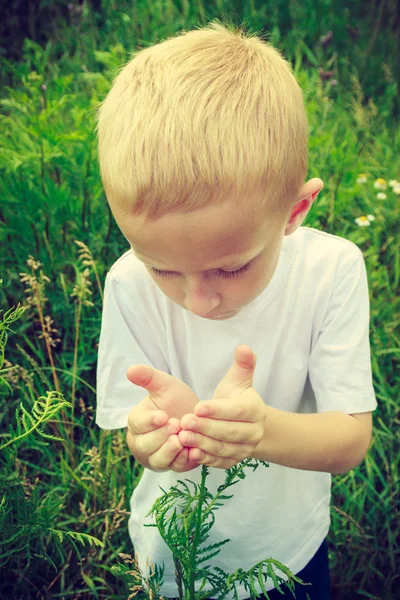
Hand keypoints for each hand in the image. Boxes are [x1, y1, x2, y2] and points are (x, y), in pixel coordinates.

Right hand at [126, 364, 200, 471]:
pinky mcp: (173, 466)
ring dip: (170, 451)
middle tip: (176, 426)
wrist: (195, 416)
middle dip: (161, 436)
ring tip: (182, 440)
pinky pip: (176, 467)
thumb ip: (148, 377)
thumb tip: (130, 369)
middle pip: (146, 445)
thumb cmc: (175, 400)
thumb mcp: (164, 386)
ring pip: (158, 460)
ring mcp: (157, 457)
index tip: (163, 416)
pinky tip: (193, 451)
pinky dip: (184, 461)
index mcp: (137, 422)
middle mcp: (142, 443)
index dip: (150, 421)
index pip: (138, 424)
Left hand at [178, 345, 265, 468]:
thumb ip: (242, 364)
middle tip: (184, 422)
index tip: (197, 407)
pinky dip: (204, 458)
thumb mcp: (238, 379)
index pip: (236, 411)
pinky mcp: (234, 462)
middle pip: (229, 432)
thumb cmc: (236, 397)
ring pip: (222, 448)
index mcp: (256, 410)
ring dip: (201, 443)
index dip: (217, 410)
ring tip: (182, 436)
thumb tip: (243, 347)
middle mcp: (255, 432)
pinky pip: (218, 462)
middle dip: (205, 428)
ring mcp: (245, 449)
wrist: (243, 423)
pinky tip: (188, 452)